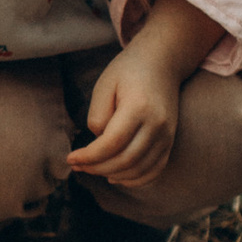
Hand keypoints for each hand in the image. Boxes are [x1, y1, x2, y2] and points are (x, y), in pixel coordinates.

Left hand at [63, 0, 219, 186]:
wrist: (162, 62)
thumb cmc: (128, 70)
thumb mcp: (104, 85)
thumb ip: (98, 115)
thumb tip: (98, 142)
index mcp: (139, 108)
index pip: (111, 144)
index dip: (89, 156)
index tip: (71, 159)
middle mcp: (157, 125)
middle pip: (125, 160)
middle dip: (97, 168)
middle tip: (78, 166)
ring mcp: (167, 135)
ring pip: (139, 169)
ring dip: (113, 175)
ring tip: (93, 170)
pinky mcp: (170, 140)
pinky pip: (154, 169)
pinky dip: (135, 179)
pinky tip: (115, 177)